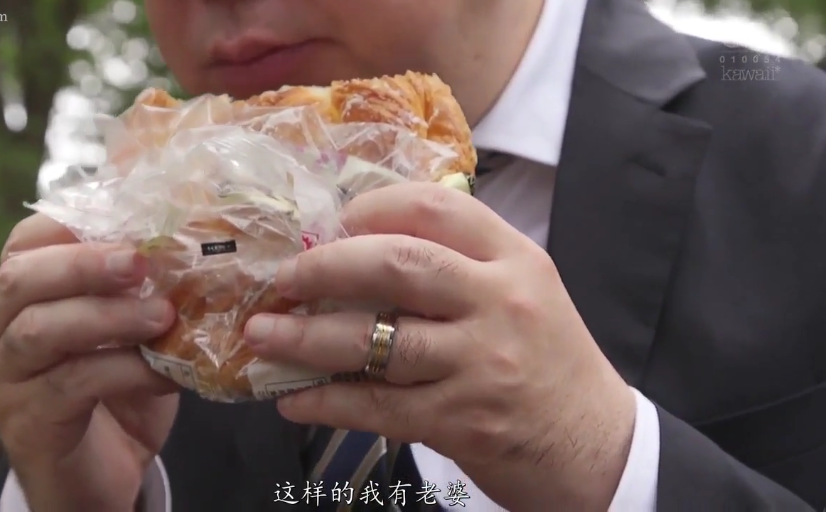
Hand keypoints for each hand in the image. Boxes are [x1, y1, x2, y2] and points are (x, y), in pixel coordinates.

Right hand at [0, 214, 177, 511]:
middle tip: (141, 262)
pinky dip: (126, 371)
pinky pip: (72, 385)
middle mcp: (0, 330)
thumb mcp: (132, 325)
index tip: (132, 220)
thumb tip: (199, 222)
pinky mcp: (30, 422)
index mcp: (23, 294)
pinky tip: (167, 372)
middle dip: (83, 264)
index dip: (75, 223)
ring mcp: (8, 378)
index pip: (27, 240)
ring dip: (107, 317)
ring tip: (163, 316)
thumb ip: (149, 283)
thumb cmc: (119, 383)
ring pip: (40, 331)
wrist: (103, 469)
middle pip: (20, 279)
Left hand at [243, 183, 636, 509]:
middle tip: (283, 278)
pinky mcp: (460, 421)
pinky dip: (326, 400)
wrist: (595, 445)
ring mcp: (480, 363)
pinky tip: (293, 398)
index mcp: (513, 259)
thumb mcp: (521, 292)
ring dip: (305, 337)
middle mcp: (498, 303)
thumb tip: (359, 250)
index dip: (369, 209)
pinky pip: (376, 404)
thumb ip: (458, 265)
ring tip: (263, 335)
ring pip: (375, 339)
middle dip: (324, 267)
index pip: (434, 207)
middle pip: (396, 264)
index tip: (331, 224)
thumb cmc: (547, 361)